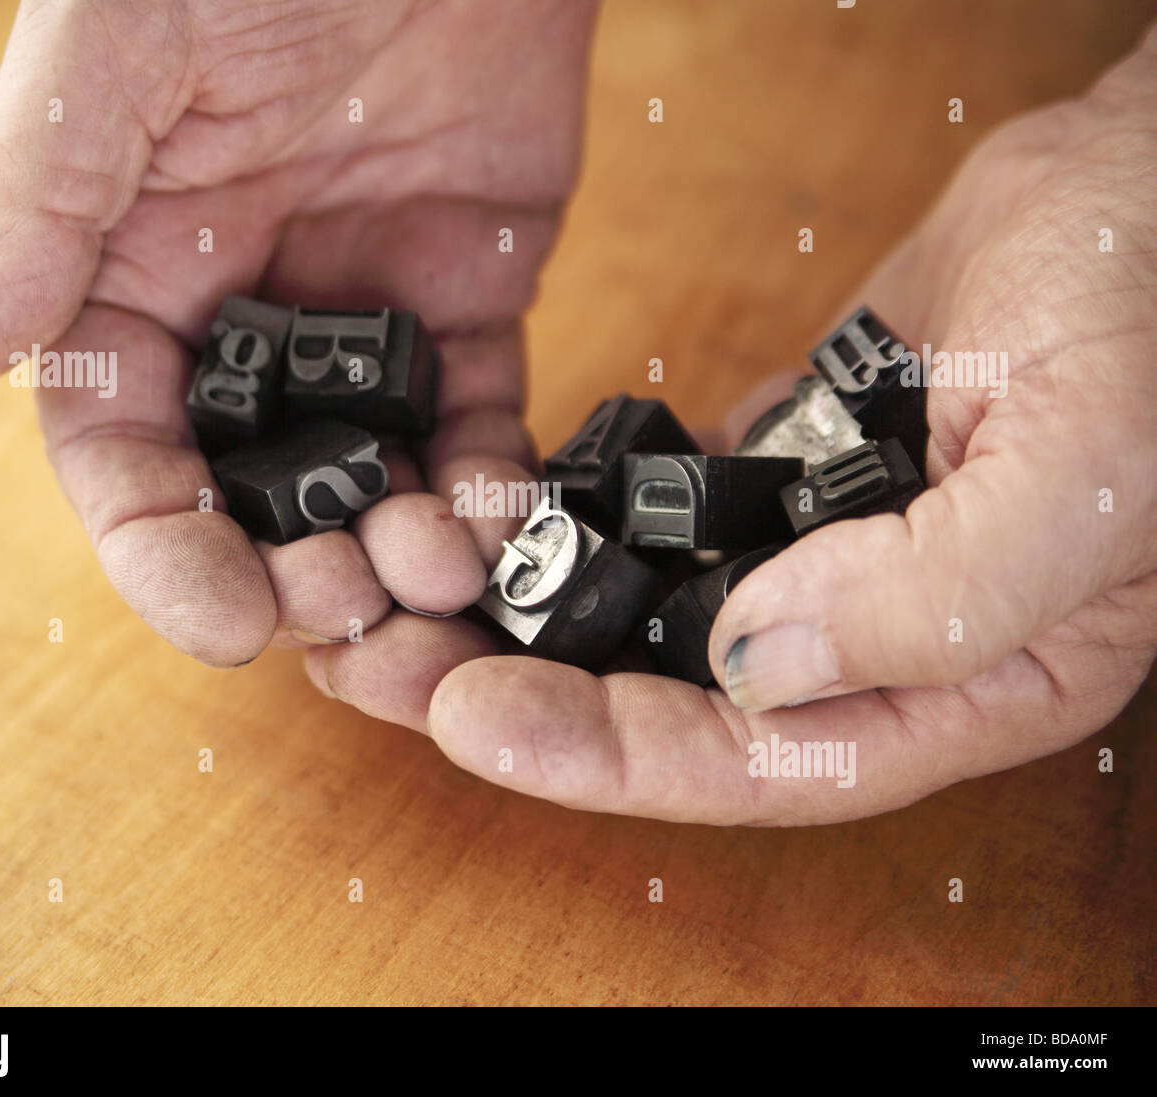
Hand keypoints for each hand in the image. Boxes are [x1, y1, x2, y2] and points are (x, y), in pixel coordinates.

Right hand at [0, 0, 596, 666]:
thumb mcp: (118, 52)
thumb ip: (36, 211)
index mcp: (137, 266)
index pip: (127, 444)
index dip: (163, 546)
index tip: (220, 623)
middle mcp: (246, 307)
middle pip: (255, 485)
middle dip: (295, 567)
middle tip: (343, 611)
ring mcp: (364, 309)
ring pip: (373, 474)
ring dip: (398, 548)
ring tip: (431, 580)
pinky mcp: (470, 295)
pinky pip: (476, 417)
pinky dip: (486, 482)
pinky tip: (495, 523)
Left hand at [306, 24, 1156, 822]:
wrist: (1137, 182)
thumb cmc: (1153, 321)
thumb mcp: (1085, 473)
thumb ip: (936, 597)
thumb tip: (753, 662)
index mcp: (959, 678)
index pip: (764, 761)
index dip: (614, 758)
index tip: (476, 722)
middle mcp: (870, 631)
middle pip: (676, 702)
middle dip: (529, 691)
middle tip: (387, 664)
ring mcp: (812, 548)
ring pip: (646, 614)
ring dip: (526, 610)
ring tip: (400, 593)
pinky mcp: (771, 468)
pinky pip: (652, 515)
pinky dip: (571, 518)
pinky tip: (488, 511)